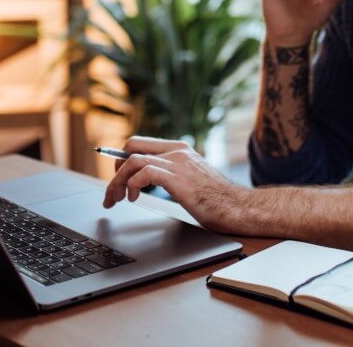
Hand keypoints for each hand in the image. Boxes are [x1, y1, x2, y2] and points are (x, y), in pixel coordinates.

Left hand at [102, 136, 253, 234]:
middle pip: (132, 146)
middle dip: (115, 169)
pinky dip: (131, 185)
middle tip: (112, 191)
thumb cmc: (218, 200)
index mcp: (180, 150)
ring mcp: (178, 163)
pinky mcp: (178, 178)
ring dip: (117, 181)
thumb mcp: (190, 181)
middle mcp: (178, 152)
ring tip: (116, 199)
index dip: (122, 159)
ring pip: (133, 160)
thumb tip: (147, 182)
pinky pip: (143, 173)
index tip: (115, 177)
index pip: (140, 143)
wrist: (240, 208)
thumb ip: (172, 175)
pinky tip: (134, 198)